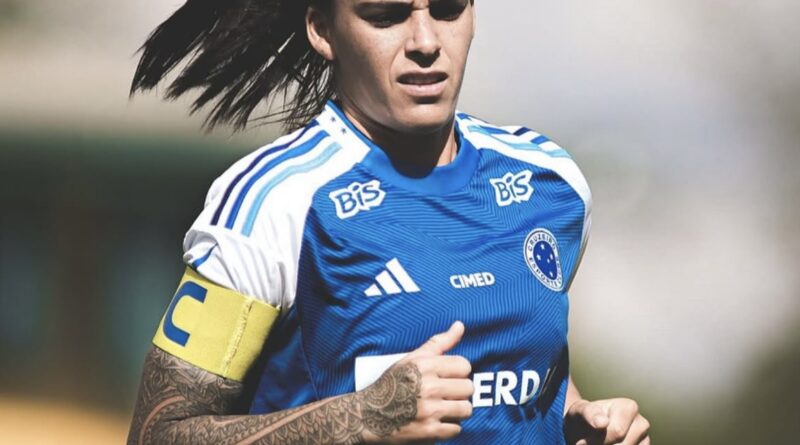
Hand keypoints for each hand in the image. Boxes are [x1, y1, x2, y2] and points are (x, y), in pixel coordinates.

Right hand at [359, 321, 473, 443]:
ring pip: (466, 409)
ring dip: (458, 410)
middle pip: (468, 388)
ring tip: (445, 408)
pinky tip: (437, 421)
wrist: (368, 415)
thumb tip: (460, 325)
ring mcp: (429, 410)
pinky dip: (449, 427)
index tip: (450, 377)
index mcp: (425, 366)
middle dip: (460, 392)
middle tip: (447, 394)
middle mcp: (428, 387)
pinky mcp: (428, 431)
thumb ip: (439, 342)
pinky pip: (456, 429)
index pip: (464, 366)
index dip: (459, 372)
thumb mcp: (412, 358)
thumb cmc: (391, 384)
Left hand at [564, 398, 650, 444]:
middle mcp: (642, 424)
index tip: (581, 442)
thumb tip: (602, 423)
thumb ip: (590, 414)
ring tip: (596, 443)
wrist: (586, 429)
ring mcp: (645, 439)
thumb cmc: (583, 417)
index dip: (595, 440)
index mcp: (629, 407)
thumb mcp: (580, 411)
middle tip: (587, 444)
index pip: (617, 431)